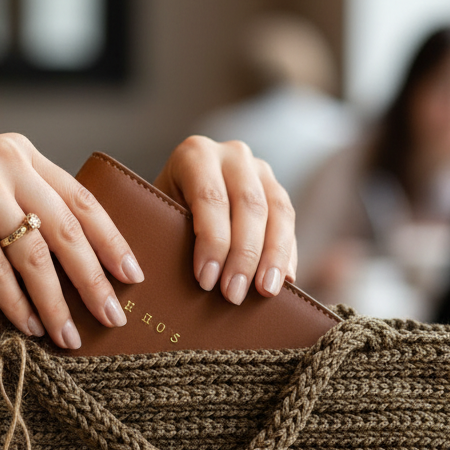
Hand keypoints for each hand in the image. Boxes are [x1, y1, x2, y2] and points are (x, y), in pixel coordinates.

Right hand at [0, 134, 143, 349]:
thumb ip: (20, 199)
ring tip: (70, 337)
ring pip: (35, 255)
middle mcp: (5, 162)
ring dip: (56, 302)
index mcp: (19, 152)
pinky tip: (29, 327)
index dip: (111, 239)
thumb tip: (70, 254)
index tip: (133, 274)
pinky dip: (17, 303)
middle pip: (68, 229)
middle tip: (115, 315)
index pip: (82, 199)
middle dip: (95, 278)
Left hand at [154, 136, 296, 302]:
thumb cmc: (163, 212)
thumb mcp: (159, 216)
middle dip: (243, 255)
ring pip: (278, 212)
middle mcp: (232, 155)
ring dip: (273, 257)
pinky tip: (284, 280)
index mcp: (195, 154)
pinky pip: (289, 222)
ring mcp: (259, 170)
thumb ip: (173, 236)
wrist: (179, 192)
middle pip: (249, 205)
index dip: (212, 241)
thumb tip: (190, 278)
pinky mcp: (277, 190)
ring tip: (265, 292)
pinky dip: (287, 254)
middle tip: (234, 294)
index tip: (206, 280)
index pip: (210, 197)